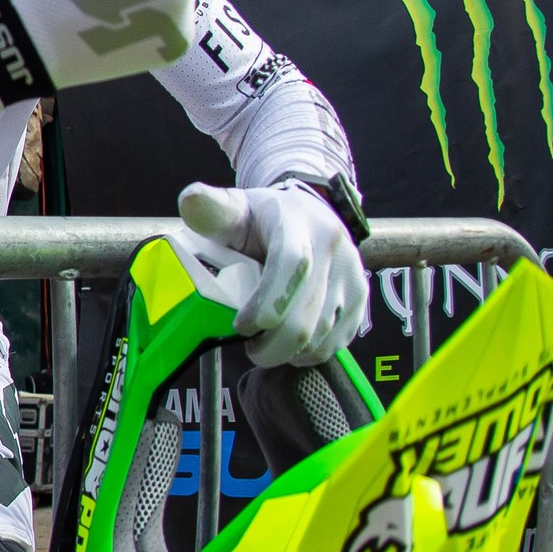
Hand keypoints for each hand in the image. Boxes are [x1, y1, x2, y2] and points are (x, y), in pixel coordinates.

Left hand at [179, 181, 368, 366]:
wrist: (307, 213)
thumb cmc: (261, 219)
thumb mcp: (234, 209)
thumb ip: (212, 209)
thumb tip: (191, 199)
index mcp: (297, 223)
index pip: (292, 265)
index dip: (266, 303)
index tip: (241, 326)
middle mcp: (333, 247)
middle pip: (306, 317)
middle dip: (272, 345)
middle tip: (249, 346)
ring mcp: (352, 274)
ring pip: (321, 336)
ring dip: (289, 351)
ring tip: (267, 340)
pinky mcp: (361, 298)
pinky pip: (336, 342)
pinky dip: (309, 352)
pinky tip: (291, 340)